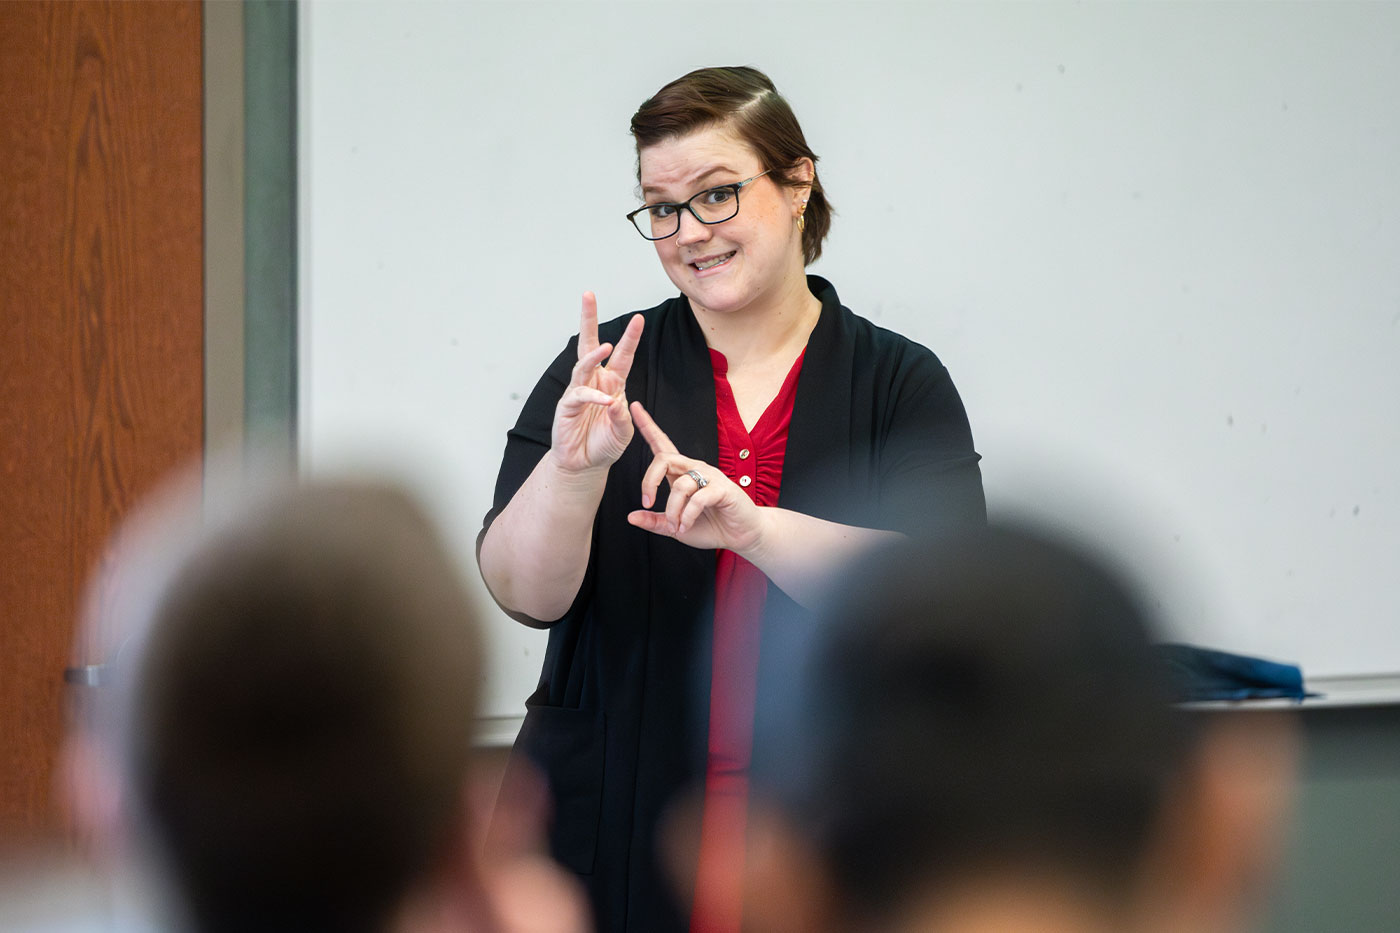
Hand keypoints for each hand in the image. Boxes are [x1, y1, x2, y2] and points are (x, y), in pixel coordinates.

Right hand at [550, 292, 643, 473]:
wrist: (584, 465)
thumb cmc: (604, 445)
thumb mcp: (623, 432)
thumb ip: (623, 418)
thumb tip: (615, 400)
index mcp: (612, 383)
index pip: (623, 356)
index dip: (631, 337)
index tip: (639, 318)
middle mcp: (594, 381)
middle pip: (590, 344)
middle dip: (589, 319)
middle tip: (588, 296)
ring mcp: (579, 391)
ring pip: (583, 364)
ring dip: (595, 354)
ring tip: (608, 345)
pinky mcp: (567, 405)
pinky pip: (580, 394)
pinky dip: (593, 396)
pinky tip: (605, 401)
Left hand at [626, 401, 766, 553]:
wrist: (741, 536)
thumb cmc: (712, 526)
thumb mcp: (675, 527)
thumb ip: (655, 522)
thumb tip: (631, 517)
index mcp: (682, 473)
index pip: (662, 444)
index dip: (648, 425)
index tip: (634, 407)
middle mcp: (695, 469)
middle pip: (663, 459)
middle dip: (649, 481)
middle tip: (648, 503)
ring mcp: (711, 477)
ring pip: (680, 485)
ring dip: (673, 510)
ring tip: (677, 526)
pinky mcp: (723, 489)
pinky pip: (698, 498)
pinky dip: (688, 516)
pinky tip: (687, 525)